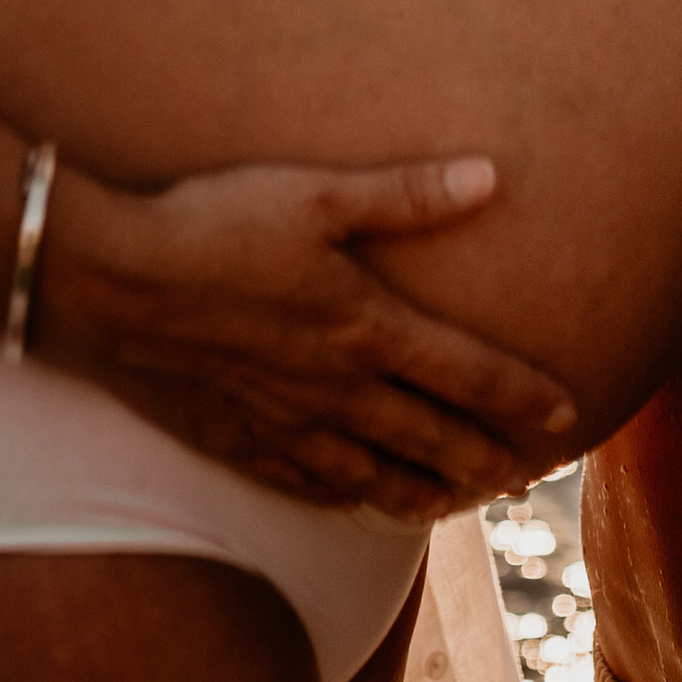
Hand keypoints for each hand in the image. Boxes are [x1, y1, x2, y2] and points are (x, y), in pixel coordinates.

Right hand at [34, 149, 577, 519]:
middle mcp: (336, 388)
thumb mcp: (317, 194)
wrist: (114, 282)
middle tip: (525, 483)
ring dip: (423, 491)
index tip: (567, 420)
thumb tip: (491, 177)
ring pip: (372, 473)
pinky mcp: (235, 438)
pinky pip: (304, 482)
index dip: (521, 396)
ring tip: (455, 505)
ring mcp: (284, 423)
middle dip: (485, 461)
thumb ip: (407, 194)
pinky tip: (352, 499)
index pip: (467, 371)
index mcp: (365, 326)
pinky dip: (341, 495)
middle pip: (430, 437)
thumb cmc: (217, 223)